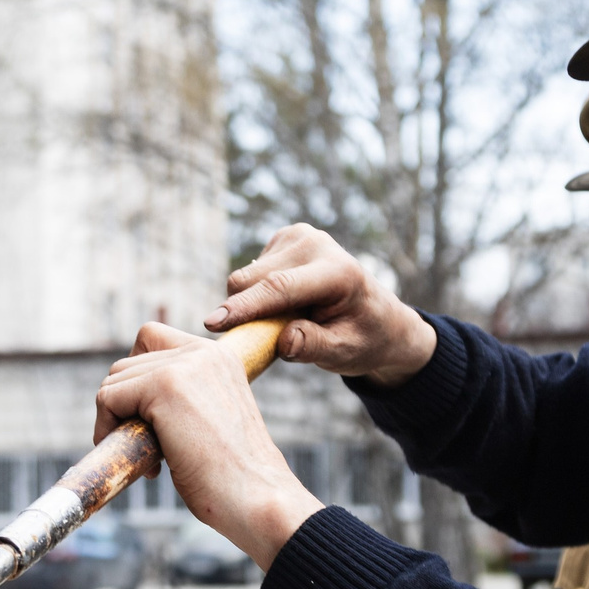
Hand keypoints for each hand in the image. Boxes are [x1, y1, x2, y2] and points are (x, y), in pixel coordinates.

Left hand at [95, 324, 322, 567]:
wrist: (257, 498)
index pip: (152, 340)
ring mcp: (184, 364)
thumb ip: (183, 397)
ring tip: (150, 460)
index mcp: (218, 356)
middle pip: (127, 364)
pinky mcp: (164, 385)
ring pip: (114, 382)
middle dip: (125, 408)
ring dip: (116, 422)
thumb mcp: (211, 418)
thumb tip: (128, 398)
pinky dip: (107, 429)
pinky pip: (108, 398)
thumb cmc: (234, 475)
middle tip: (150, 452)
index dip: (138, 380)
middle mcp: (203, 351)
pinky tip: (143, 463)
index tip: (148, 420)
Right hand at [210, 224, 437, 386]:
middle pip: (252, 280)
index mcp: (338, 272)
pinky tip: (286, 303)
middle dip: (243, 312)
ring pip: (245, 277)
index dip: (245, 308)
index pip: (281, 288)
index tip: (212, 324)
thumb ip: (315, 346)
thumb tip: (284, 341)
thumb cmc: (362, 338)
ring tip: (288, 318)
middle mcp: (315, 244)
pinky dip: (257, 294)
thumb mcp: (345, 353)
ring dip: (252, 304)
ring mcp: (298, 236)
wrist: (377, 315)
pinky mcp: (283, 238)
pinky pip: (249, 274)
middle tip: (266, 340)